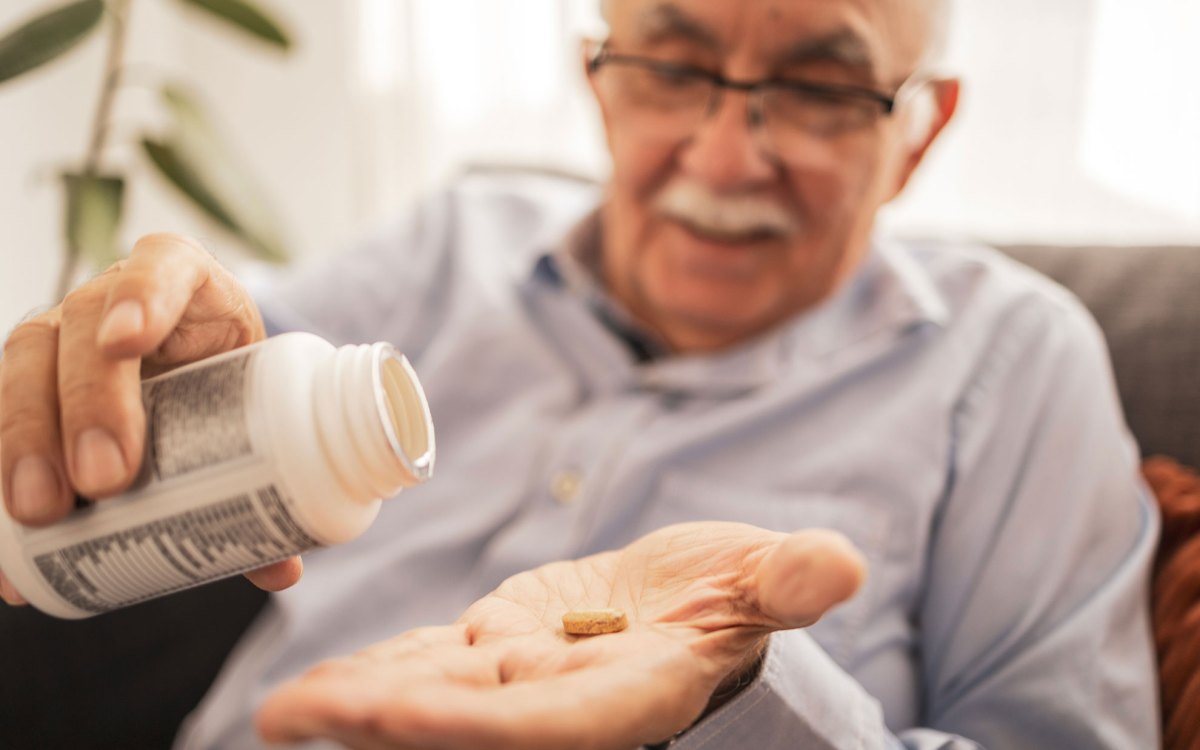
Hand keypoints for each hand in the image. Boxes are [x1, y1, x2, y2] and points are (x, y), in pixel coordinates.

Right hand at [0, 233, 300, 604]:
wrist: (197, 370)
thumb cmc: (231, 381)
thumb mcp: (257, 404)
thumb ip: (270, 475)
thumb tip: (281, 569)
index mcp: (185, 279)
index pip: (163, 267)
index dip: (143, 297)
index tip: (131, 344)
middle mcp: (114, 299)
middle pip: (83, 330)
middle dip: (86, 403)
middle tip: (103, 478)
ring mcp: (61, 335)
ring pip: (25, 366)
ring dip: (24, 440)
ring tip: (40, 513)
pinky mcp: (30, 381)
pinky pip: (0, 415)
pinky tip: (3, 541)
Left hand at [256, 521, 865, 749]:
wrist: (696, 599)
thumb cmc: (737, 596)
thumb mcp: (766, 580)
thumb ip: (789, 581)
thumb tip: (841, 566)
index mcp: (629, 693)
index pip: (548, 720)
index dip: (477, 720)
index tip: (403, 717)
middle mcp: (564, 699)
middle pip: (467, 716)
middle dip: (389, 719)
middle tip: (296, 717)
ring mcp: (524, 676)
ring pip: (435, 692)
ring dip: (363, 701)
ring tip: (284, 712)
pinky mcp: (499, 645)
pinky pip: (432, 663)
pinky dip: (379, 670)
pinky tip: (320, 684)